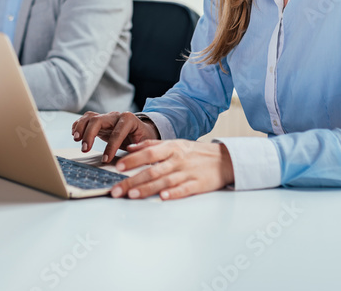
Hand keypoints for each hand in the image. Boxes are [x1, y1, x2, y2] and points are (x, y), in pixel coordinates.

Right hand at [72, 111, 159, 162]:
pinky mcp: (100, 121)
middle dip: (90, 134)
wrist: (142, 130)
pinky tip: (75, 135)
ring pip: (90, 117)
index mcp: (129, 120)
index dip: (111, 146)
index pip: (118, 132)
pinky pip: (86, 119)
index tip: (106, 159)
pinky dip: (79, 125)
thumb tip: (132, 158)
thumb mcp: (146, 143)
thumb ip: (140, 149)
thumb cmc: (143, 138)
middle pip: (98, 120)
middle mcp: (116, 115)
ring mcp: (106, 117)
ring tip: (76, 139)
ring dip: (81, 127)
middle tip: (85, 148)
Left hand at [110, 140, 233, 200]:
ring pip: (164, 181)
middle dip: (132, 181)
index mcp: (171, 148)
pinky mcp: (198, 184)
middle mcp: (178, 160)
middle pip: (152, 171)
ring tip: (132, 195)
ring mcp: (188, 172)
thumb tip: (129, 147)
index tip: (118, 167)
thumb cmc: (195, 152)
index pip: (148, 153)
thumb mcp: (174, 143)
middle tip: (116, 190)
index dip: (133, 160)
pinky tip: (163, 198)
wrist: (224, 160)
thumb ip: (151, 145)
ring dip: (147, 189)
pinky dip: (173, 193)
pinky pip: (184, 189)